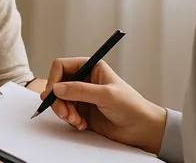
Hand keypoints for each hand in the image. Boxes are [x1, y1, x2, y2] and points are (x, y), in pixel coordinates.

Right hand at [41, 57, 166, 154]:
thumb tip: (57, 88)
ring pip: (60, 100)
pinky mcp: (83, 112)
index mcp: (91, 67)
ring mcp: (83, 96)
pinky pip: (67, 113)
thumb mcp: (106, 95)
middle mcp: (85, 80)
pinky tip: (82, 125)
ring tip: (76, 121)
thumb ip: (80, 90)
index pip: (62, 66)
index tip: (53, 94)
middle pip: (58, 85)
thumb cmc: (132, 106)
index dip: (54, 79)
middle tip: (64, 113)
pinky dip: (70, 120)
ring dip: (64, 112)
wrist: (142, 129)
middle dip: (58, 100)